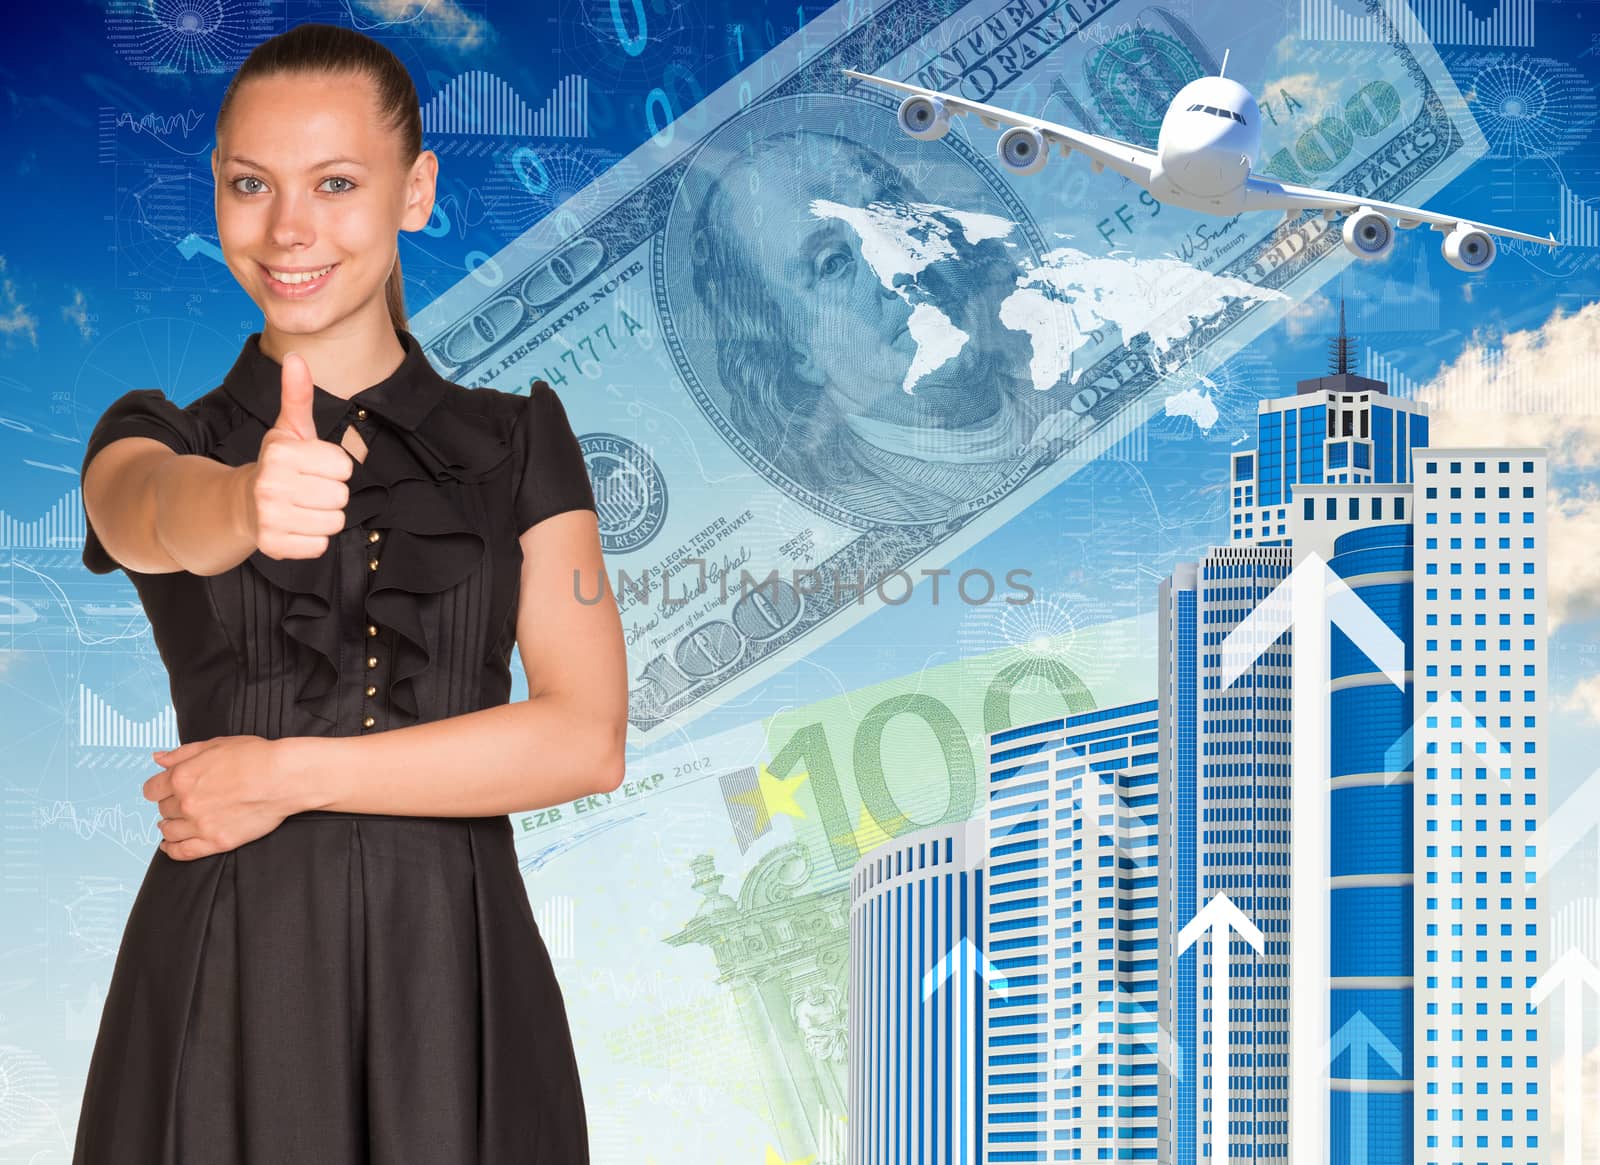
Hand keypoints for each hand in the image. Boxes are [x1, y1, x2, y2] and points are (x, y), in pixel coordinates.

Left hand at [144, 736, 300, 860]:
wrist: (285, 778)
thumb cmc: (255, 757)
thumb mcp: (216, 744)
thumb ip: (182, 753)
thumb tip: (158, 758)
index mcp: (182, 777)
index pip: (151, 790)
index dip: (159, 788)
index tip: (166, 789)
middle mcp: (187, 803)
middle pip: (163, 809)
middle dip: (172, 804)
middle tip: (186, 801)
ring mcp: (201, 825)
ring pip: (169, 832)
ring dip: (171, 826)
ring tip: (179, 822)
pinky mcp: (217, 842)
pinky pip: (183, 852)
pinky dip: (172, 851)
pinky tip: (170, 846)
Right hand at [244, 350, 353, 559]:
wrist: (240, 504)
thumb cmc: (276, 464)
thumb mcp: (288, 429)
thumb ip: (298, 395)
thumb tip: (296, 357)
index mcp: (281, 454)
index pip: (343, 466)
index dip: (334, 467)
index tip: (314, 467)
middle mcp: (272, 485)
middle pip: (341, 496)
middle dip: (331, 494)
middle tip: (308, 490)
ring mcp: (270, 517)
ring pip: (335, 523)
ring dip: (324, 517)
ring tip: (303, 507)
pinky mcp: (273, 545)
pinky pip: (320, 546)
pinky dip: (313, 539)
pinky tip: (295, 526)